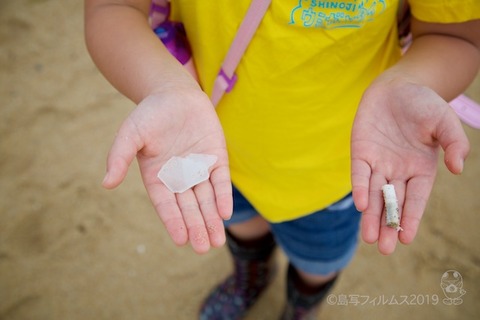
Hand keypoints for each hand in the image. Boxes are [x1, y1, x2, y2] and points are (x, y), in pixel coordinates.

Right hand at [102, 88, 231, 253]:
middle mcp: (179, 178)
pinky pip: (220, 181)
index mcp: (158, 177)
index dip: (174, 221)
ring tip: (217, 240)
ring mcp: (199, 169)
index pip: (166, 205)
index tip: (181, 240)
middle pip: (189, 207)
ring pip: (206, 199)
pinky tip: (225, 213)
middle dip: (196, 227)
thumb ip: (119, 158)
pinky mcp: (215, 158)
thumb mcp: (130, 134)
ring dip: (211, 219)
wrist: (174, 93)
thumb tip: (106, 184)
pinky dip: (222, 196)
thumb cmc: (149, 114)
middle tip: (203, 247)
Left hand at [351, 78, 469, 254]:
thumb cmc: (424, 105)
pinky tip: (360, 204)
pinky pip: (360, 173)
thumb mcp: (444, 123)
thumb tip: (458, 168)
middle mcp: (398, 171)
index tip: (406, 239)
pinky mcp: (361, 153)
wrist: (398, 87)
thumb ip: (454, 144)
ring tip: (369, 238)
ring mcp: (378, 163)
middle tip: (384, 248)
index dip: (411, 218)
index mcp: (420, 169)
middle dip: (388, 225)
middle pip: (393, 202)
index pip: (415, 199)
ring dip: (371, 215)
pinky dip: (359, 188)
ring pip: (374, 194)